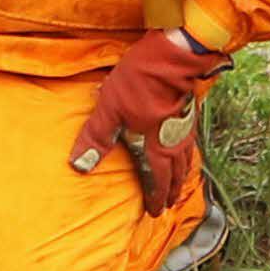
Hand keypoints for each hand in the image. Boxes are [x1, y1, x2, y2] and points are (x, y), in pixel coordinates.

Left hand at [71, 27, 232, 212]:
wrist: (170, 58)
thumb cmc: (137, 84)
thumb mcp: (109, 109)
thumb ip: (96, 138)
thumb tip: (79, 166)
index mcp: (155, 149)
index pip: (156, 181)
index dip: (155, 197)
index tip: (155, 212)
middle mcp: (173, 144)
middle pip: (175, 175)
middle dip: (171, 191)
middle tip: (168, 204)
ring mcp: (184, 129)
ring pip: (186, 160)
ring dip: (181, 176)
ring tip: (179, 184)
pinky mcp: (189, 113)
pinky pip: (190, 144)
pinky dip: (187, 155)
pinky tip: (183, 150)